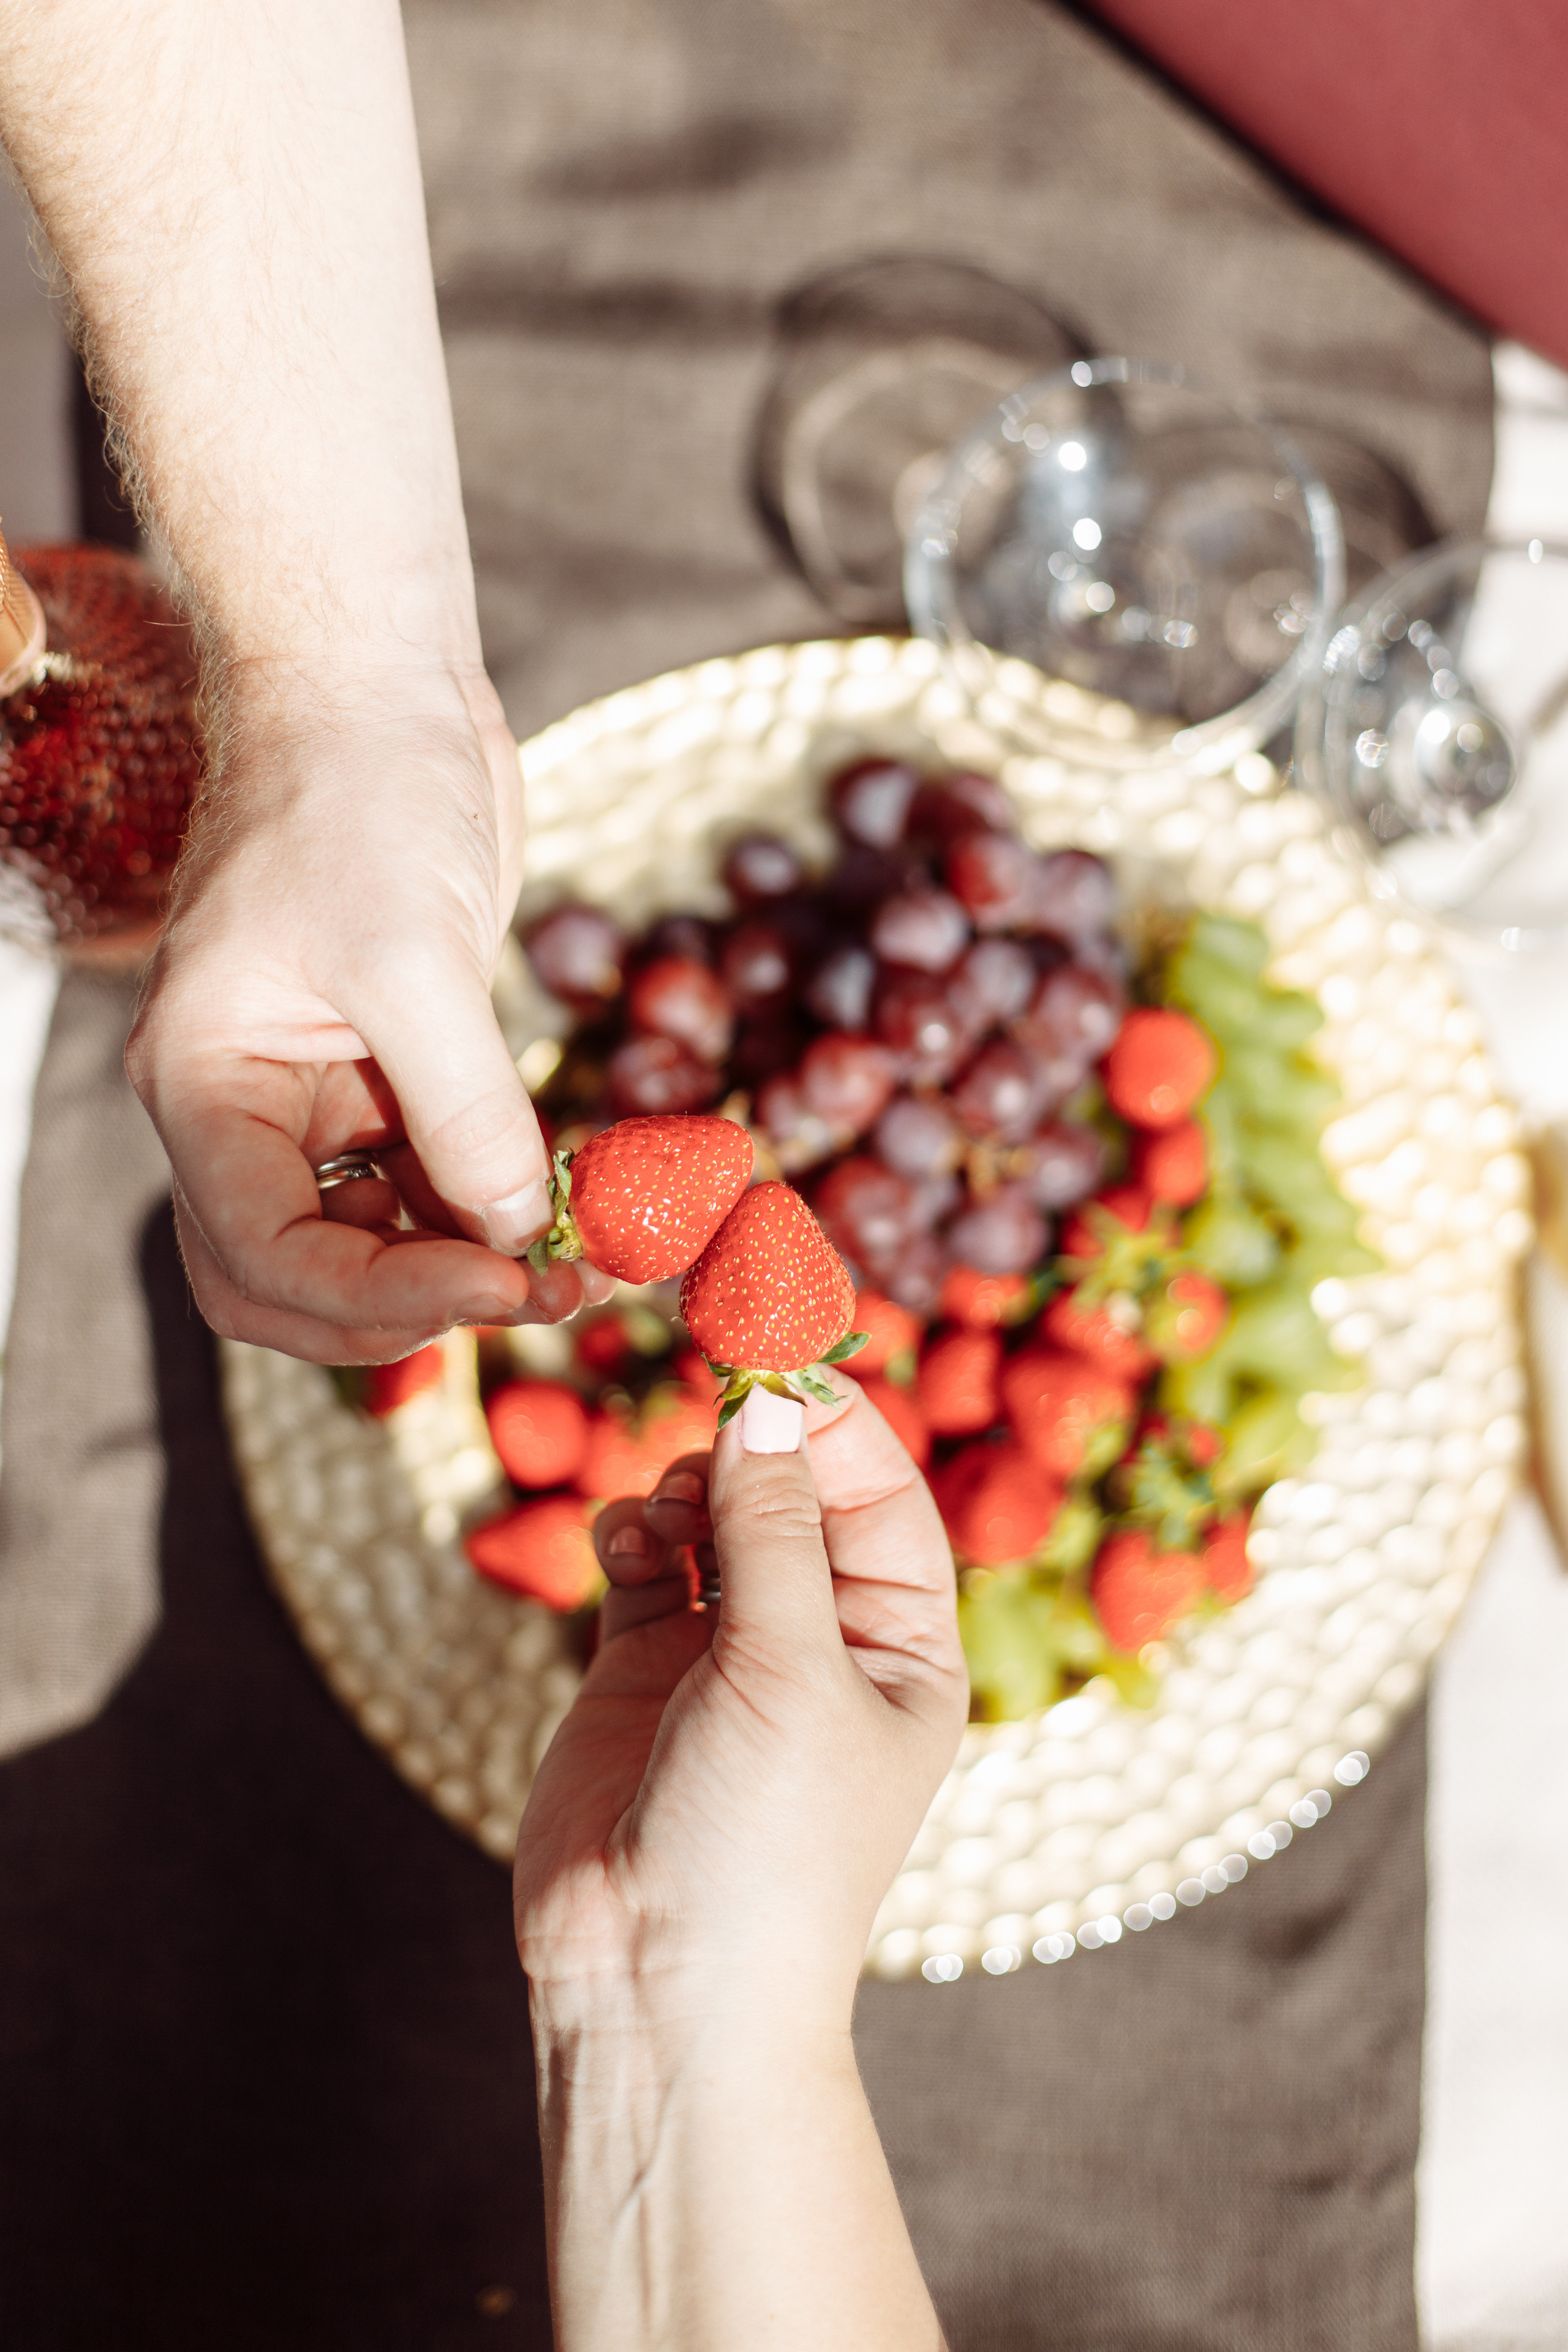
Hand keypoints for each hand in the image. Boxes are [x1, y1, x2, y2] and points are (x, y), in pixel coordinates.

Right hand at [127, 662, 609, 1363]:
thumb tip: (514, 1235)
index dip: (381, 1297)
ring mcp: (315, 1096)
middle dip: (412, 1309)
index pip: (262, 1254)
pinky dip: (491, 1210)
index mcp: (202, 1084)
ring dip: (466, 1266)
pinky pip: (428, 1182)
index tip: (501, 1285)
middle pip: (294, 1282)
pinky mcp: (387, 1073)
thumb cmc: (358, 792)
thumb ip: (461, 1110)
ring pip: (370, 1243)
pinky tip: (568, 1204)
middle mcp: (243, 1108)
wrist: (380, 690)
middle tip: (543, 1295)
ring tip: (581, 1259)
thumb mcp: (410, 955)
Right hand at [515, 1377, 967, 2024]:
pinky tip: (627, 1545)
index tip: (774, 1355)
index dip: (835, 1421)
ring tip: (670, 1515)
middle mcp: (825, 1641)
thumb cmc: (766, 1844)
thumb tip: (768, 1403)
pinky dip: (636, 1531)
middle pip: (797, 1493)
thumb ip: (775, 1527)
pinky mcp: (645, 1669)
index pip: (885, 1495)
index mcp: (906, 1648)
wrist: (656, 1982)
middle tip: (708, 1420)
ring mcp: (731, 1653)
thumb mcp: (791, 1669)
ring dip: (690, 1489)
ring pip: (718, 1516)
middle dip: (753, 1449)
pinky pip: (649, 1560)